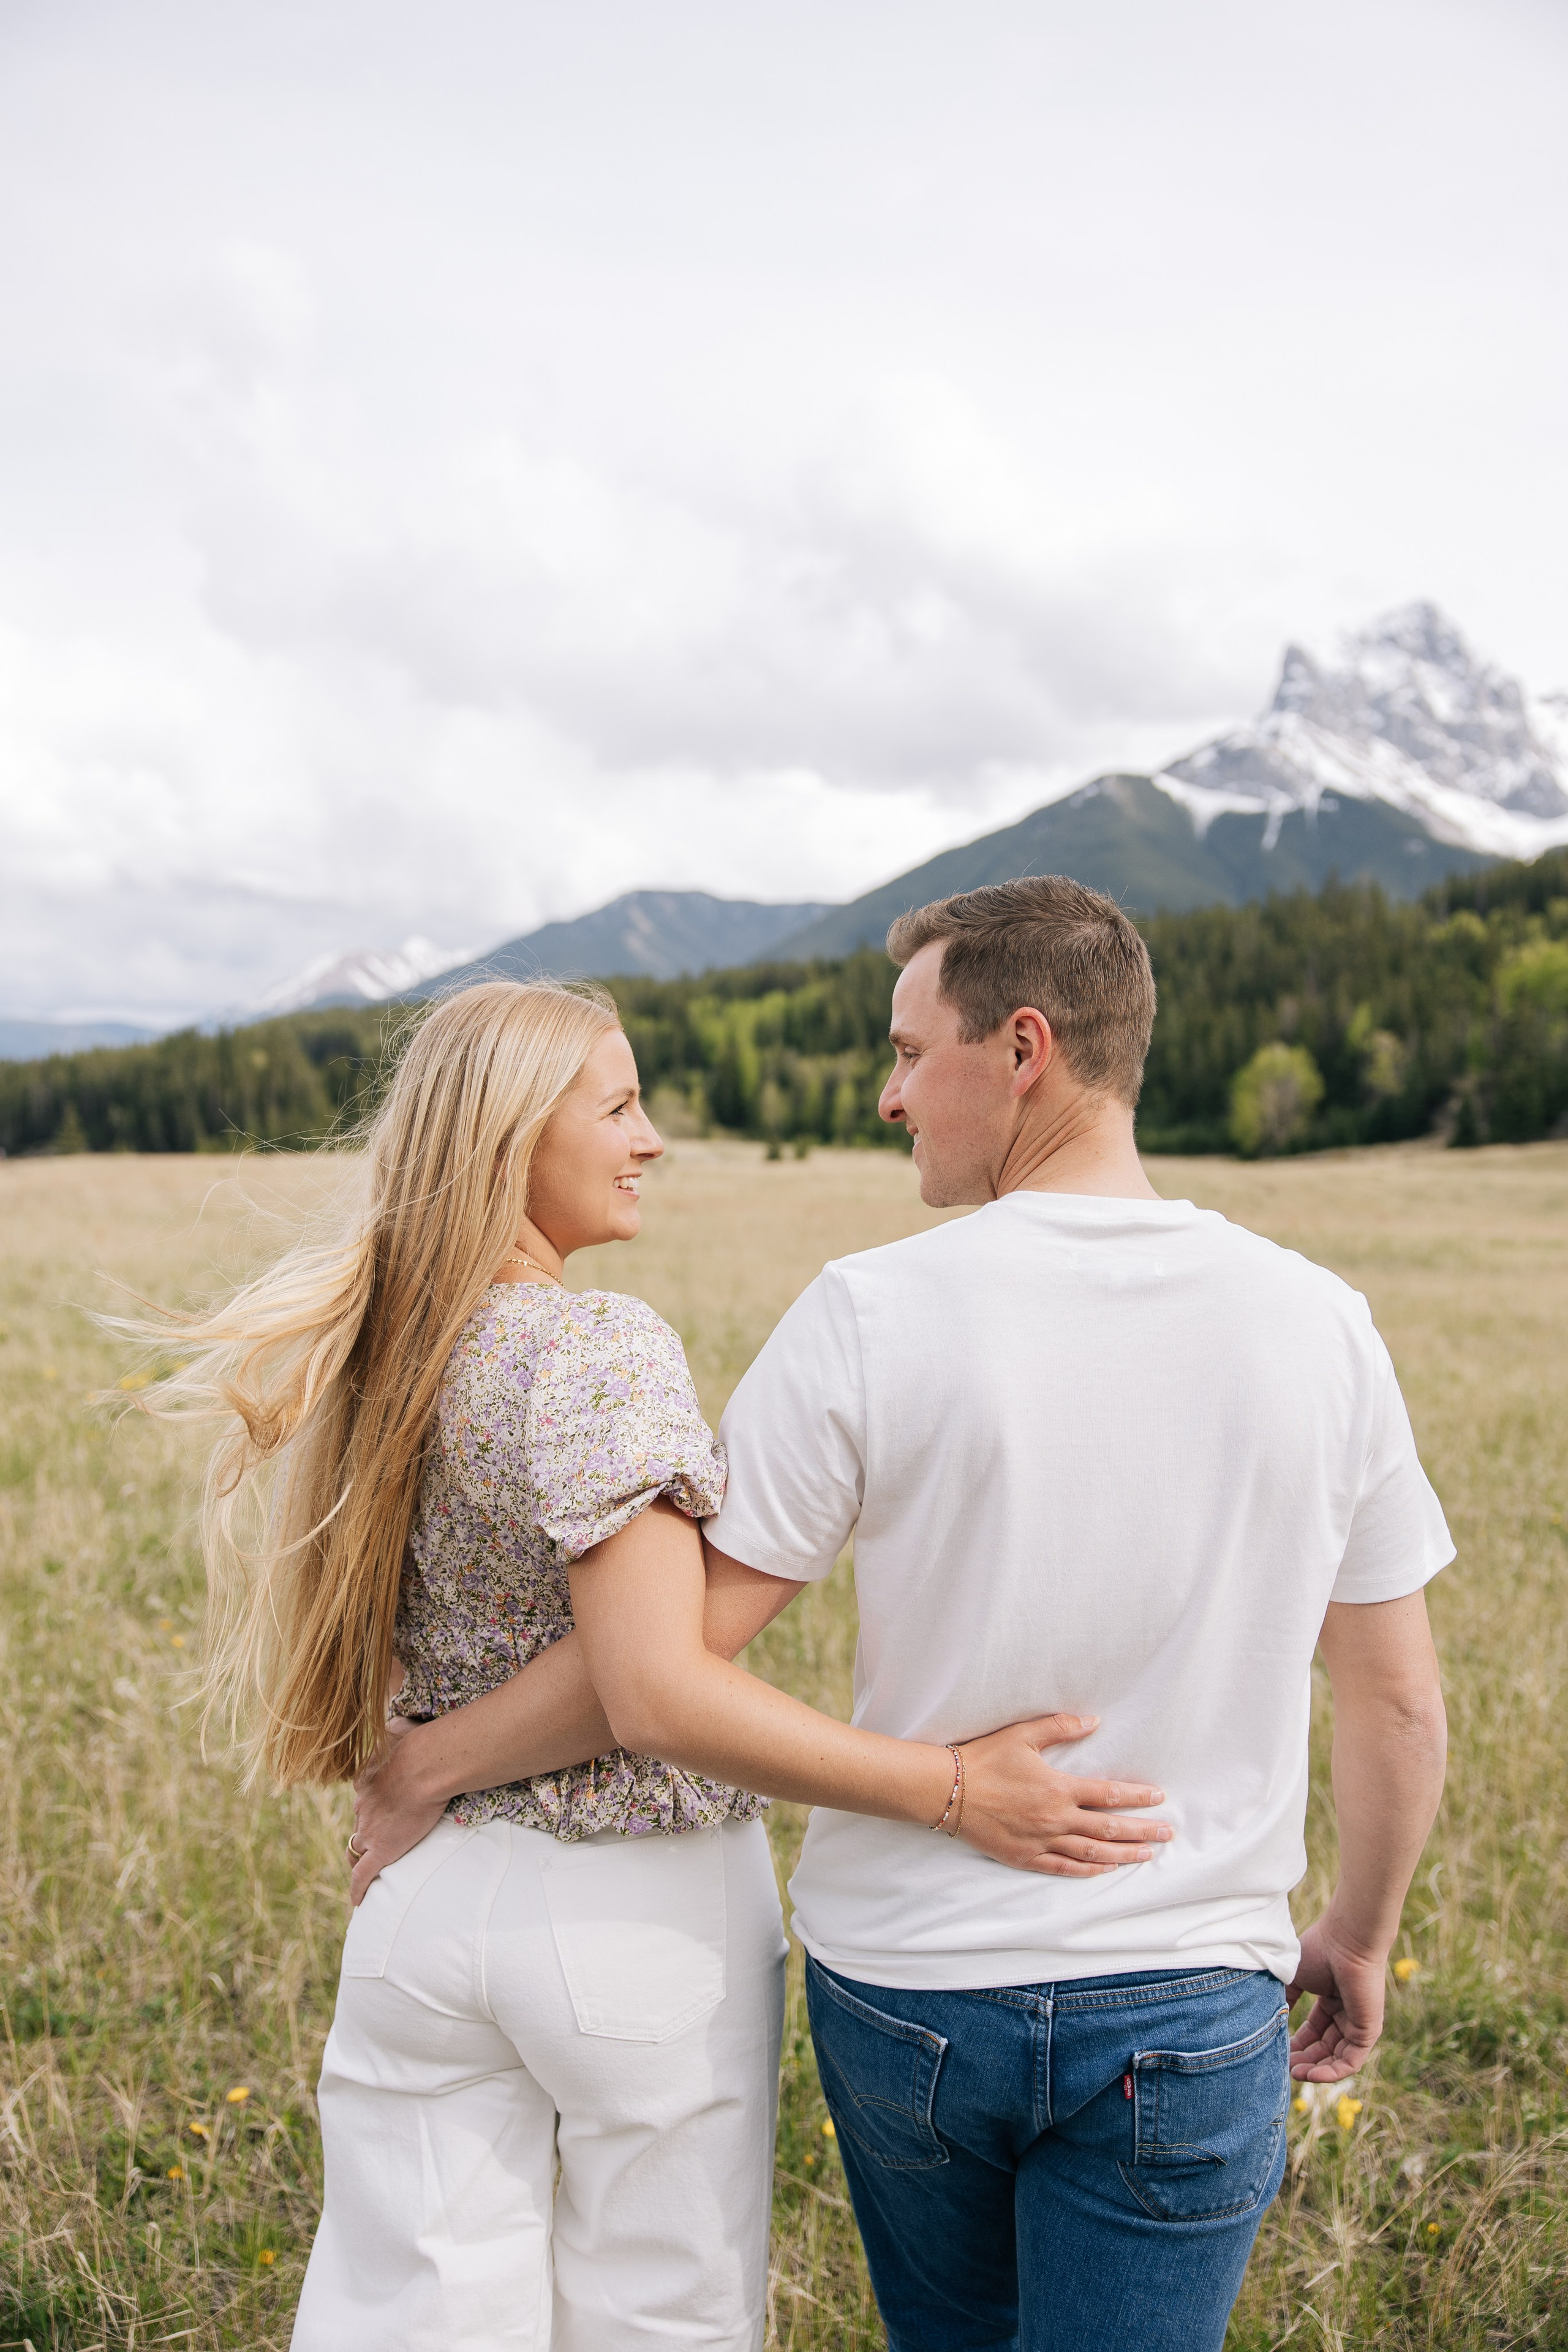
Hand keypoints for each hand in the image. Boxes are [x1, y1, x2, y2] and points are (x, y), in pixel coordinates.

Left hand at [349, 1718, 449, 1905]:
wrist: (423, 1766)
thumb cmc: (418, 1745)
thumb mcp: (400, 1727)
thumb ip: (395, 1726)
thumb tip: (397, 1719)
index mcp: (366, 1780)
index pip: (363, 1796)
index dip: (370, 1803)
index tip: (379, 1805)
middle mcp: (362, 1806)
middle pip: (358, 1822)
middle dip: (364, 1830)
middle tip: (374, 1838)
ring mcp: (370, 1830)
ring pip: (356, 1848)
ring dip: (358, 1857)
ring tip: (362, 1868)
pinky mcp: (381, 1850)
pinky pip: (363, 1875)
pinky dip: (357, 1889)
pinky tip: (357, 1901)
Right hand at [956, 1715, 1172, 1876]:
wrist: (947, 1791)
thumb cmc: (984, 1759)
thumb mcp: (1022, 1734)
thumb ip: (1060, 1727)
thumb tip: (1094, 1721)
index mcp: (1058, 1788)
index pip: (1109, 1794)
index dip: (1137, 1796)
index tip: (1158, 1797)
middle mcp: (1055, 1819)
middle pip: (1109, 1830)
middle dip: (1142, 1831)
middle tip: (1167, 1833)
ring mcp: (1041, 1842)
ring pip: (1092, 1854)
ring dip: (1123, 1855)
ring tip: (1147, 1854)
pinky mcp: (1025, 1858)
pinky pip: (1064, 1869)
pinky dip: (1088, 1870)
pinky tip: (1105, 1869)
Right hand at [1286, 1912, 1386, 2080]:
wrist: (1346, 1941)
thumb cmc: (1320, 1951)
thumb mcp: (1295, 1978)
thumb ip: (1286, 1999)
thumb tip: (1273, 2017)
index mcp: (1331, 2000)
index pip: (1314, 2031)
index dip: (1297, 2044)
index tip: (1278, 2052)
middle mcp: (1346, 2014)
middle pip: (1324, 2047)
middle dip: (1304, 2060)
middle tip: (1284, 2068)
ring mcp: (1358, 2024)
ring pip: (1336, 2058)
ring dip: (1315, 2069)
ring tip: (1294, 2074)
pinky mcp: (1368, 2032)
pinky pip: (1350, 2061)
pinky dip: (1331, 2072)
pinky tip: (1311, 2074)